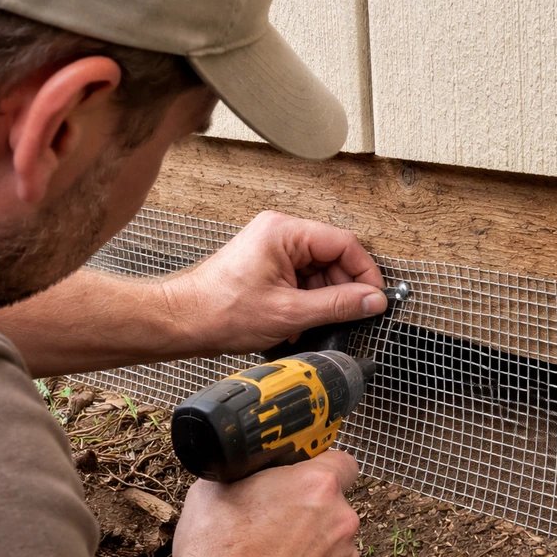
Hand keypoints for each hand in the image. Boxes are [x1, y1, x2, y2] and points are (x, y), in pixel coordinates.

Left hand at [163, 211, 386, 355]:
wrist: (182, 322)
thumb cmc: (220, 311)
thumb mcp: (290, 313)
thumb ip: (338, 305)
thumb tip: (373, 301)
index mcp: (285, 232)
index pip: (344, 243)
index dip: (365, 272)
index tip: (374, 298)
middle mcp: (280, 233)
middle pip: (333, 257)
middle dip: (343, 289)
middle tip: (349, 316)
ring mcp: (273, 249)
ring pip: (320, 272)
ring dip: (324, 300)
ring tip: (314, 324)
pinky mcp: (268, 266)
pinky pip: (303, 280)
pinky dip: (308, 302)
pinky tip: (300, 323)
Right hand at [170, 451, 361, 556]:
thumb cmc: (216, 554)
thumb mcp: (215, 488)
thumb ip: (247, 471)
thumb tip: (249, 469)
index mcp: (317, 484)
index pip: (342, 462)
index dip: (321, 468)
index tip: (303, 478)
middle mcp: (341, 518)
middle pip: (335, 504)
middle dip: (311, 510)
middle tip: (275, 522)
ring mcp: (345, 556)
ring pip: (333, 539)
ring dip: (313, 543)